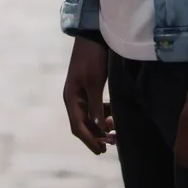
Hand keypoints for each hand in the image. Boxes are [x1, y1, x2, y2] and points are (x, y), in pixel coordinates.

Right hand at [63, 36, 113, 154]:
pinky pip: (94, 108)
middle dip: (96, 135)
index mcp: (71, 97)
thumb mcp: (95, 83)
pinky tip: (113, 117)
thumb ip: (95, 106)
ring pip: (89, 117)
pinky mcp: (88, 87)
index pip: (78, 126)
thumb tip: (99, 128)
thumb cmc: (92, 58)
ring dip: (100, 126)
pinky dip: (103, 115)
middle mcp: (73, 97)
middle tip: (114, 143)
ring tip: (115, 131)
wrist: (93, 36)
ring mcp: (80, 92)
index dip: (90, 140)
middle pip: (83, 124)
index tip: (103, 151)